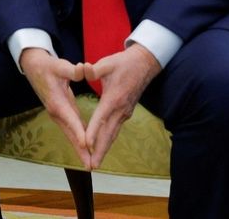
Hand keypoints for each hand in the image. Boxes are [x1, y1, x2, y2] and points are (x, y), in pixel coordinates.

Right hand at [20, 48, 90, 167]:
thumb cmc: (48, 66)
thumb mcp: (59, 65)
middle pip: (70, 134)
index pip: (70, 119)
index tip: (87, 146)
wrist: (33, 67)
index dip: (79, 132)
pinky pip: (71, 129)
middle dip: (80, 150)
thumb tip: (84, 69)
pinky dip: (78, 139)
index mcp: (57, 102)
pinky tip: (86, 147)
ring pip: (70, 134)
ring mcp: (57, 114)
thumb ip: (72, 70)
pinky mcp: (61, 113)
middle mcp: (56, 112)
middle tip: (90, 166)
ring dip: (79, 149)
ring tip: (89, 163)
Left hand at [82, 44, 160, 168]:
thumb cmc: (124, 63)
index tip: (85, 144)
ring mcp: (125, 112)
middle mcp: (120, 109)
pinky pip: (115, 130)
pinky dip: (108, 141)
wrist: (145, 64)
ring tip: (95, 163)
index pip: (101, 117)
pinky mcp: (125, 112)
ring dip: (104, 149)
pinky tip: (102, 148)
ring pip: (113, 134)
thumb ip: (93, 70)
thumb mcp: (107, 63)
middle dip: (99, 150)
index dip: (92, 131)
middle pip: (108, 133)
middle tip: (91, 166)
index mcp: (114, 98)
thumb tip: (83, 69)